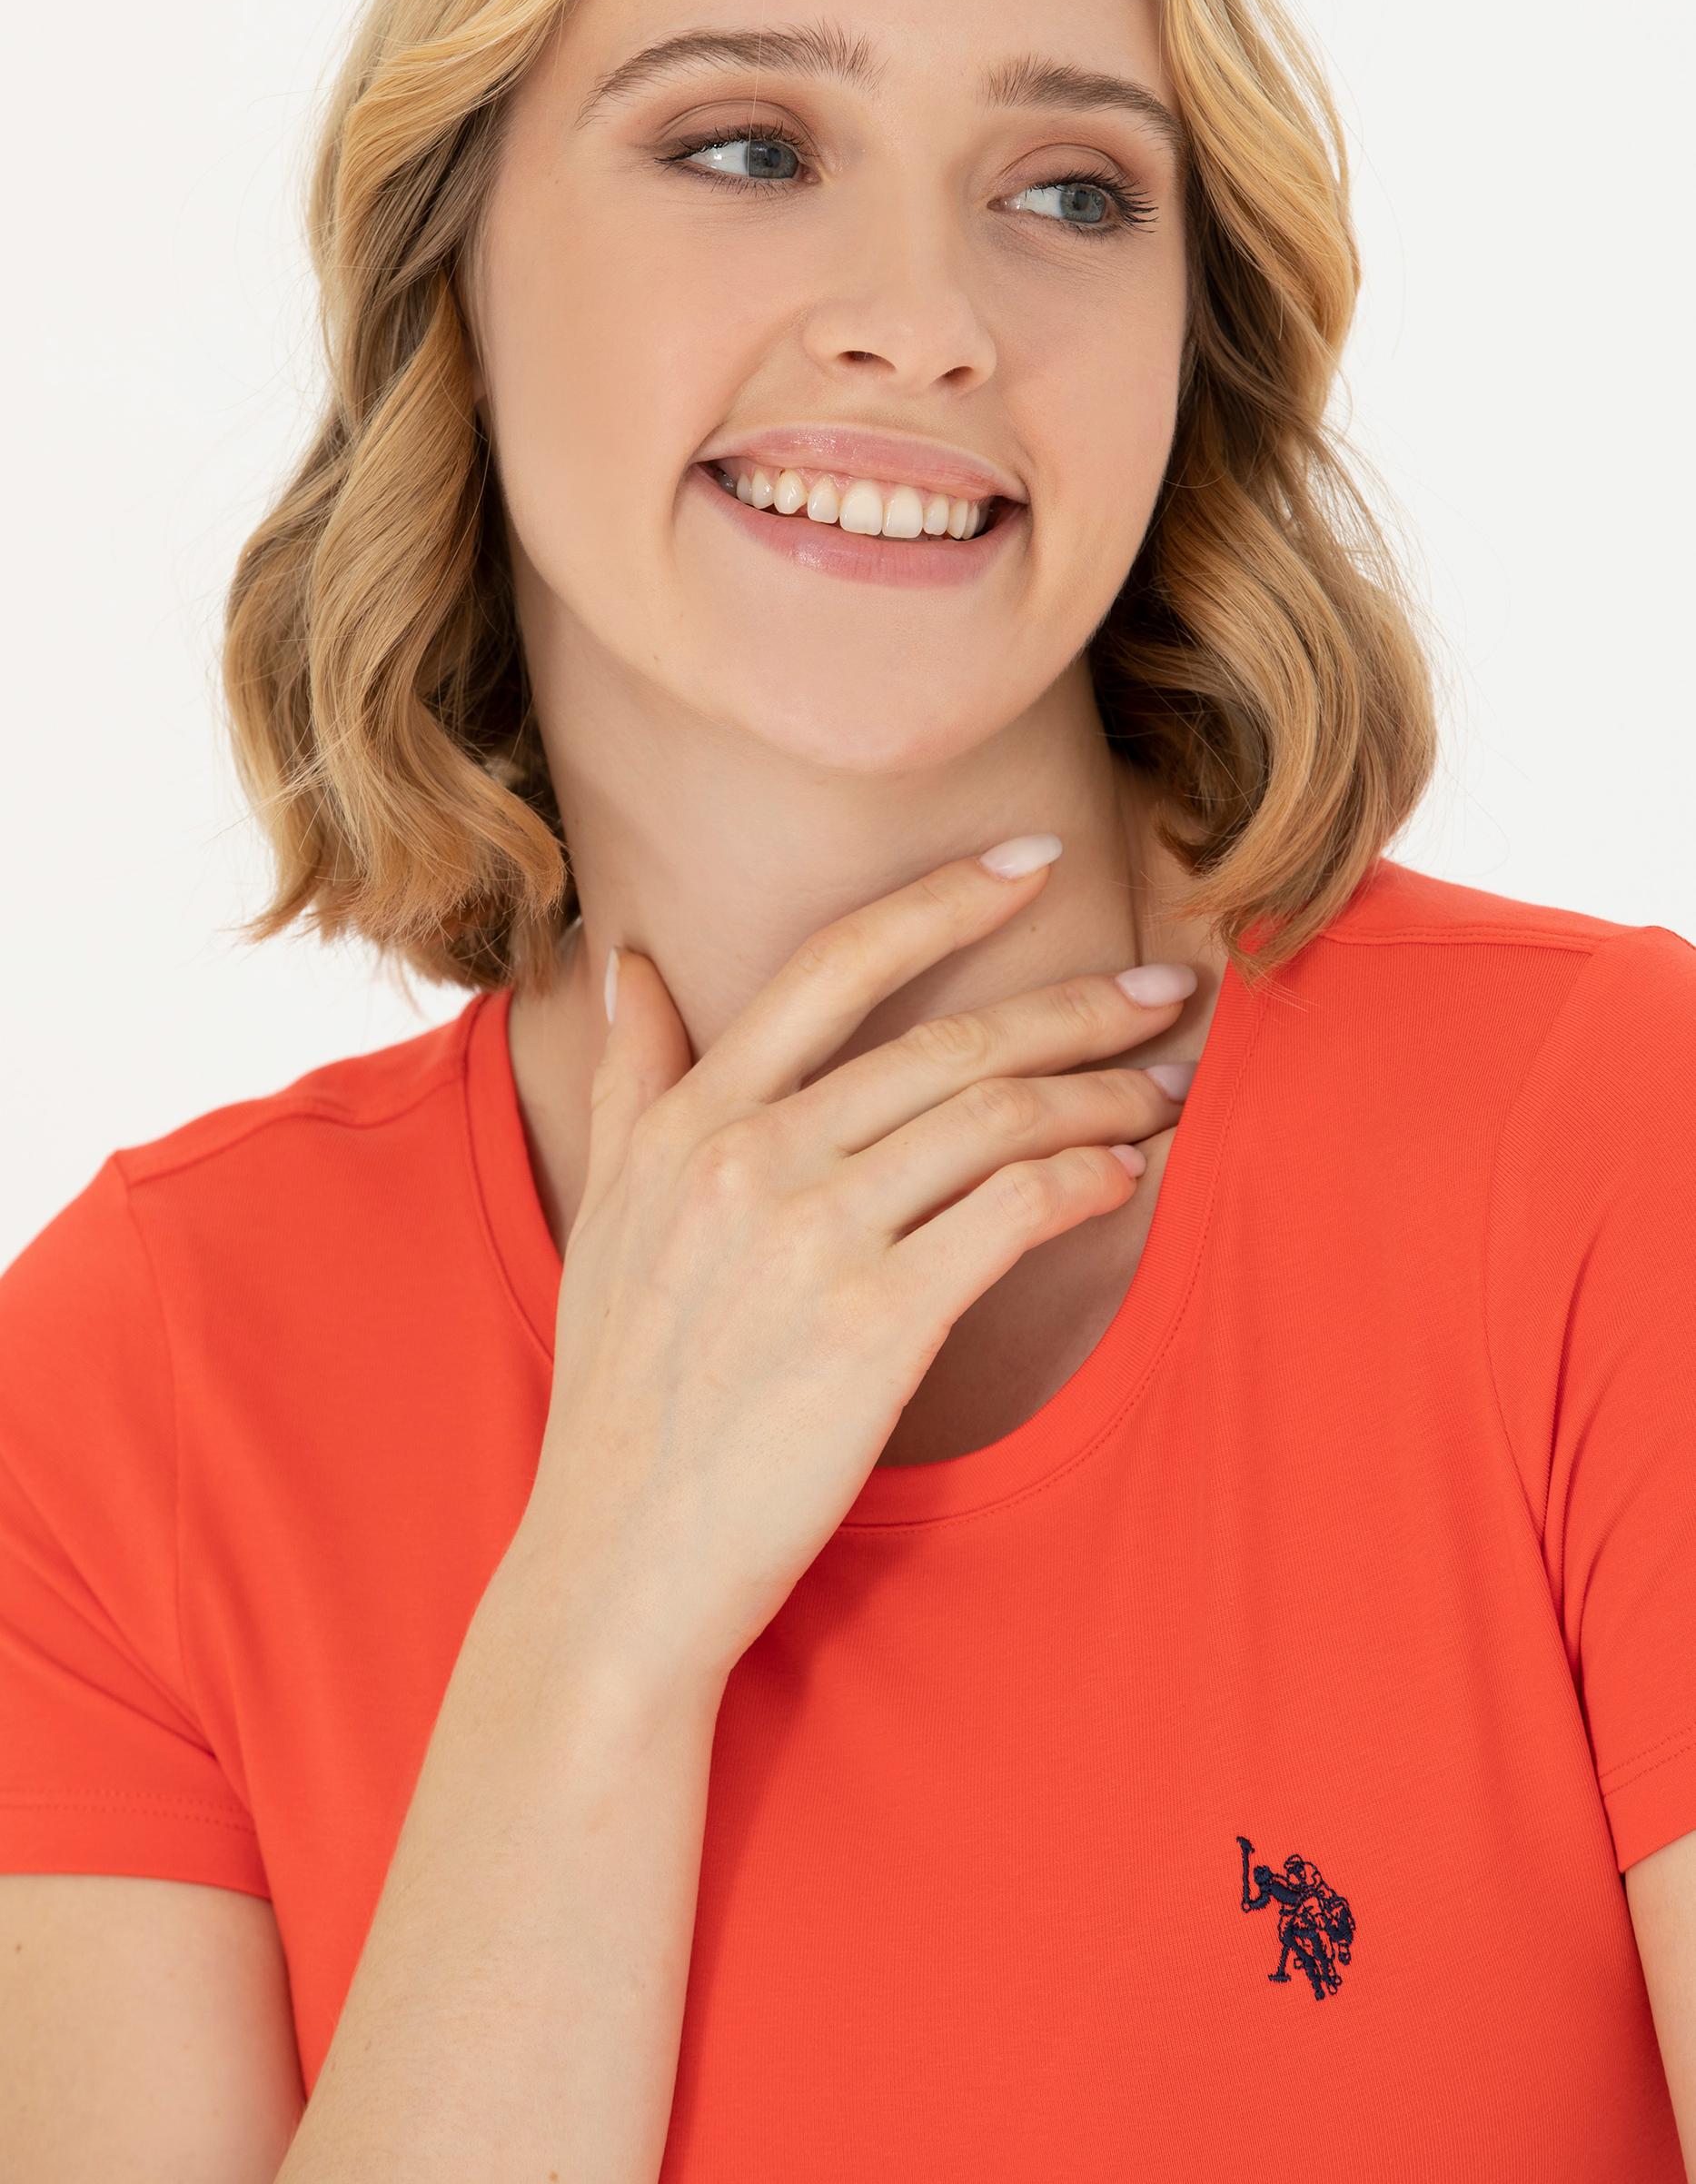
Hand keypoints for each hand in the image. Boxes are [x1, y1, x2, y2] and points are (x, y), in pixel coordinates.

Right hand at [514, 838, 1195, 1695]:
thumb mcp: (604, 1217)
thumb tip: (629, 957)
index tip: (1031, 864)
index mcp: (686, 1122)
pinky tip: (1122, 1177)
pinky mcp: (874, 1322)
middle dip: (1074, 1004)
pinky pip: (1010, 1213)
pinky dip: (1081, 1181)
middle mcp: (746, 1156)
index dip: (941, 899)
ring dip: (1101, 1094)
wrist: (621, 1560)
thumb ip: (631, 1079)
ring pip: (993, 1118)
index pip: (830, 965)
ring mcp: (810, 1235)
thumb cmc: (623, 1394)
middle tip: (1163, 990)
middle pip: (945, 1038)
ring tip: (1165, 1091)